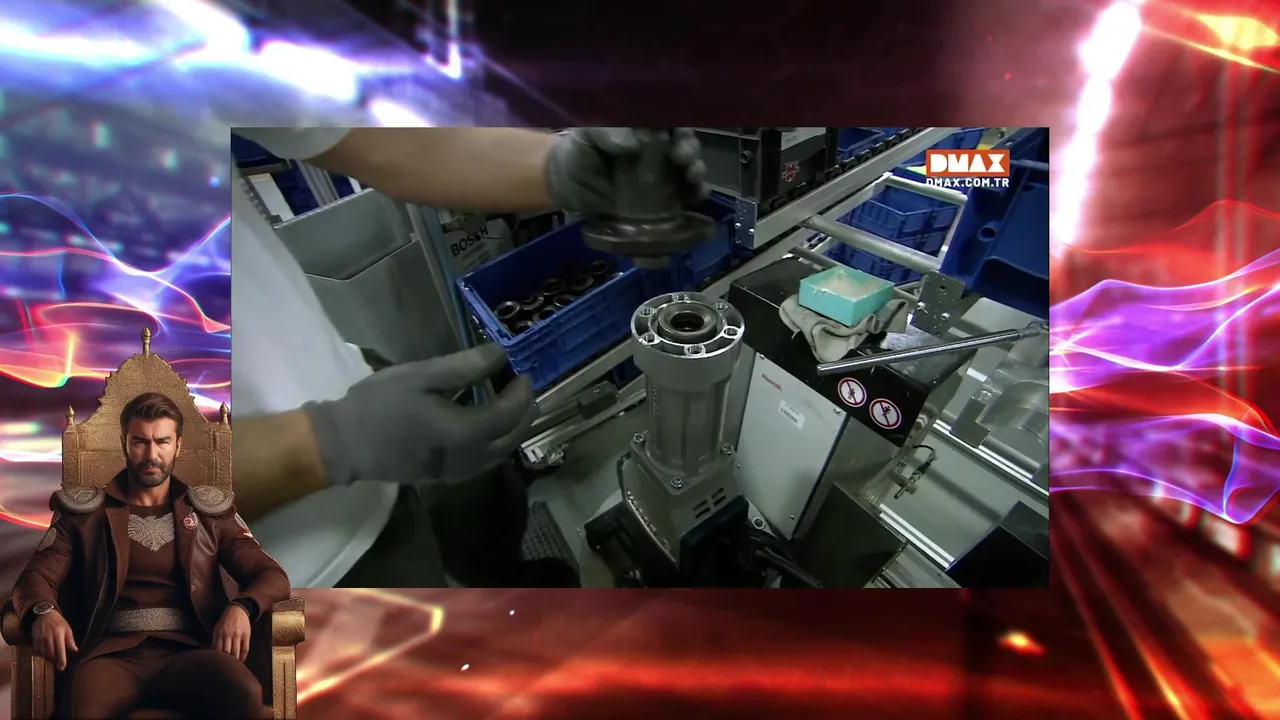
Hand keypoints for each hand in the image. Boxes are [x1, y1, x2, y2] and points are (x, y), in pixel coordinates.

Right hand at [32, 610, 76, 670]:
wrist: (44, 615)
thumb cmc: (58, 622)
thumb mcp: (67, 628)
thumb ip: (70, 640)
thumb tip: (75, 650)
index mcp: (59, 634)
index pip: (60, 650)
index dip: (61, 660)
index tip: (62, 667)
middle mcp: (48, 637)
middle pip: (51, 654)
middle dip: (55, 661)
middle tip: (59, 665)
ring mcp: (40, 639)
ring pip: (43, 654)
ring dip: (48, 658)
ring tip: (53, 659)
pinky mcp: (34, 640)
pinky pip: (37, 651)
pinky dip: (42, 654)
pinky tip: (46, 652)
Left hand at [213, 603, 251, 661]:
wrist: (237, 610)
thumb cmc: (225, 621)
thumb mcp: (217, 629)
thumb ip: (215, 640)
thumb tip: (213, 654)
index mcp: (219, 634)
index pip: (217, 650)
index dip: (218, 659)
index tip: (217, 665)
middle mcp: (228, 635)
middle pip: (227, 653)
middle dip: (226, 662)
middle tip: (226, 668)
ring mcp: (238, 635)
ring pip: (236, 652)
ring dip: (235, 661)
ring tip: (234, 666)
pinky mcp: (246, 635)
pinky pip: (245, 649)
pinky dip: (243, 657)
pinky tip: (242, 661)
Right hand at [303, 344, 535, 486]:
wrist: (343, 445)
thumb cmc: (379, 405)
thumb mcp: (421, 376)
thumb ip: (465, 366)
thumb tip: (500, 353)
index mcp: (465, 433)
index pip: (509, 414)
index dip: (522, 393)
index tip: (524, 374)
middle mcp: (468, 459)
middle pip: (512, 439)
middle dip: (525, 414)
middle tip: (525, 390)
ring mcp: (456, 473)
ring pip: (500, 455)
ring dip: (513, 432)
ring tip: (513, 408)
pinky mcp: (443, 478)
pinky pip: (483, 464)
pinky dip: (496, 446)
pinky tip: (488, 431)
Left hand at [545, 128, 708, 214]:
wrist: (564, 185)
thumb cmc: (577, 151)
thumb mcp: (588, 135)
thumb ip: (610, 132)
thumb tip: (641, 139)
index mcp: (643, 128)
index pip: (670, 121)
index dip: (679, 125)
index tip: (678, 132)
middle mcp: (658, 148)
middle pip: (685, 143)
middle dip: (690, 147)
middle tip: (683, 155)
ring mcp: (663, 174)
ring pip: (690, 167)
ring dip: (697, 169)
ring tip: (692, 174)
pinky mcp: (663, 199)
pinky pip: (686, 194)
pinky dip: (697, 193)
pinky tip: (698, 193)